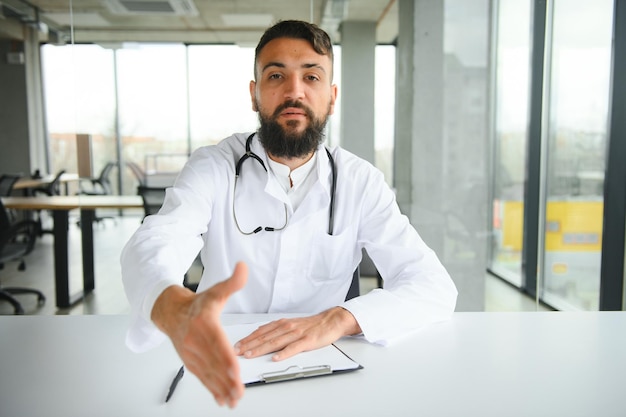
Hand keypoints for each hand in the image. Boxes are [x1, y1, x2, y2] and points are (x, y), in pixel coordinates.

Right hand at [151, 262, 247, 407]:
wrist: (171, 312)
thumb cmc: (197, 304)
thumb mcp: (216, 291)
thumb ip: (232, 282)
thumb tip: (243, 268)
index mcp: (204, 324)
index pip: (217, 343)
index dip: (226, 358)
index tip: (235, 371)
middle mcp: (196, 341)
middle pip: (213, 363)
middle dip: (226, 380)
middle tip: (238, 391)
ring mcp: (192, 354)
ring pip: (208, 373)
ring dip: (220, 388)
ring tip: (233, 400)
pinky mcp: (191, 362)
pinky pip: (202, 378)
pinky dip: (212, 389)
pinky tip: (221, 399)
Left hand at [234, 307, 361, 360]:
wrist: (331, 321)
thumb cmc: (311, 325)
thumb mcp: (290, 324)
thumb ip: (275, 329)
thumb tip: (258, 333)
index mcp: (281, 323)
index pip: (260, 331)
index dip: (247, 339)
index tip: (236, 346)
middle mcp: (287, 327)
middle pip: (265, 337)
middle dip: (249, 345)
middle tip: (237, 352)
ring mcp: (297, 334)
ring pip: (275, 342)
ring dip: (261, 349)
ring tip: (250, 355)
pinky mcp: (307, 341)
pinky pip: (294, 348)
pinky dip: (284, 353)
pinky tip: (276, 358)